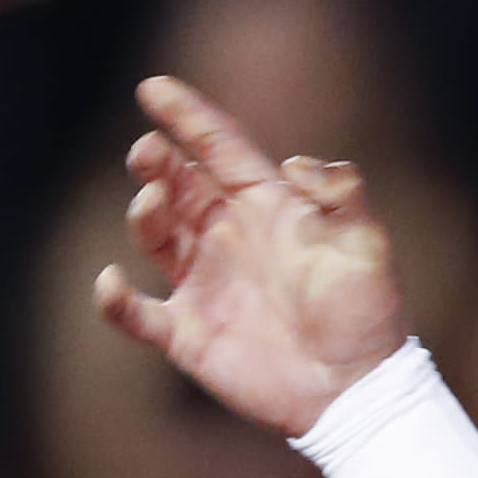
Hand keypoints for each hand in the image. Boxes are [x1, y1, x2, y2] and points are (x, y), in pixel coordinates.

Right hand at [91, 74, 410, 440]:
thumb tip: (295, 164)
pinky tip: (111, 283)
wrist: (359, 390)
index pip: (219, 149)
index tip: (152, 88)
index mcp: (266, 207)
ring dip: (145, 215)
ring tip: (154, 203)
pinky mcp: (189, 334)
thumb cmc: (366, 314)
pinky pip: (137, 314)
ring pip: (154, 236)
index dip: (187, 117)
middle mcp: (228, 237)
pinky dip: (115, 301)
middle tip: (149, 153)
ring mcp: (204, 284)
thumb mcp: (366, 244)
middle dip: (158, 164)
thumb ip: (340, 193)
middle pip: (179, 185)